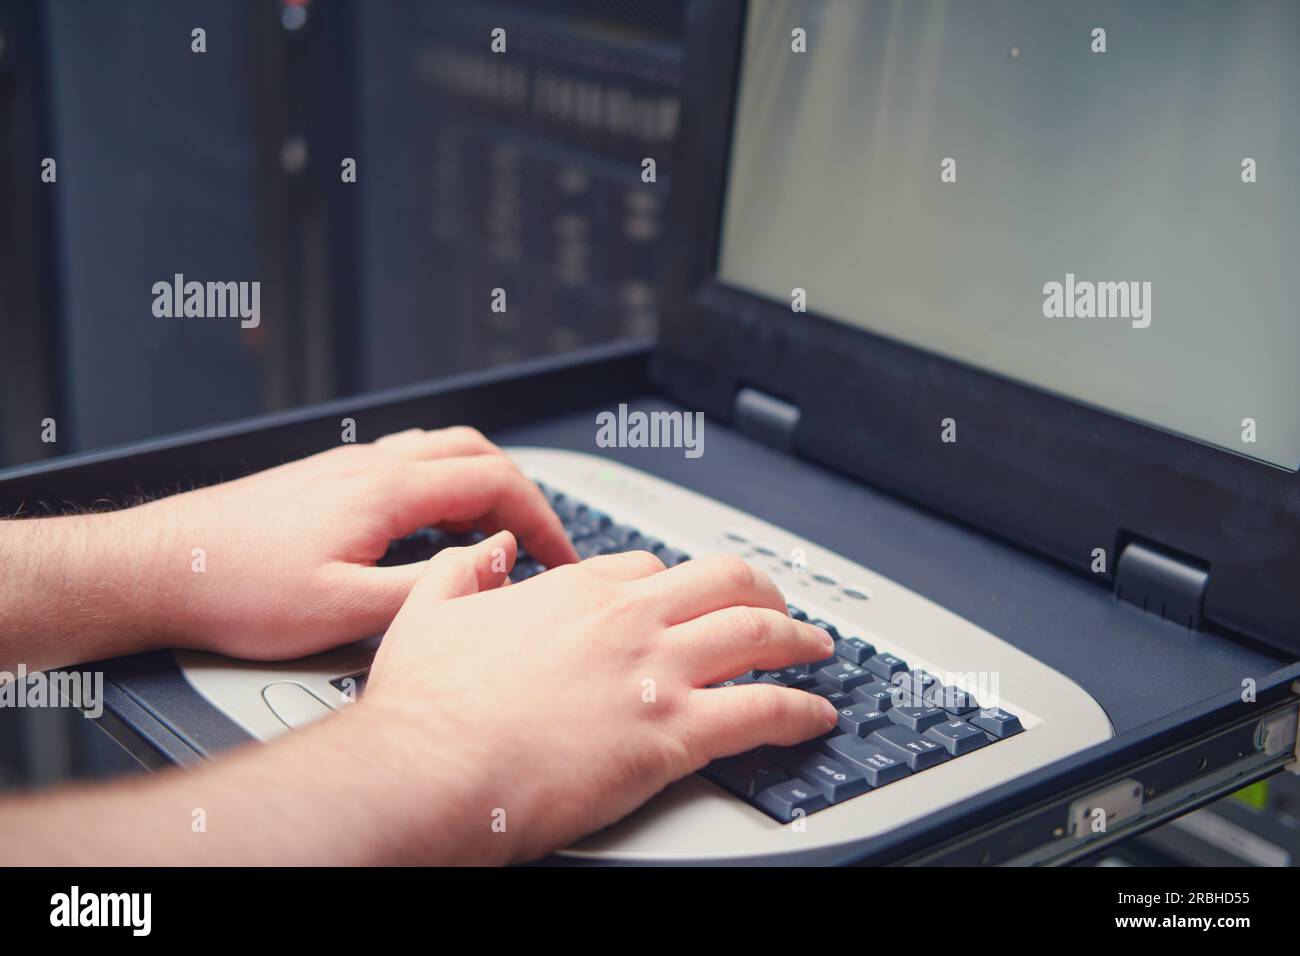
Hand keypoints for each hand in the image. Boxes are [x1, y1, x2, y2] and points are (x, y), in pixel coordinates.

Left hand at [121, 427, 577, 658]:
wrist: (157, 567)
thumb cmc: (236, 588)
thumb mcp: (344, 609)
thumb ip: (432, 583)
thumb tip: (492, 559)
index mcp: (384, 490)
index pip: (495, 481)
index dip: (542, 518)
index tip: (561, 554)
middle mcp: (368, 465)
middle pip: (476, 452)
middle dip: (521, 493)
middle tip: (538, 542)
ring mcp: (344, 465)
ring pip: (440, 449)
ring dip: (483, 482)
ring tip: (495, 532)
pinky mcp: (323, 477)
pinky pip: (405, 460)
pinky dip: (443, 482)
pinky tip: (431, 522)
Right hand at [361, 533, 838, 863]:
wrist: (427, 772)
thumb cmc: (423, 709)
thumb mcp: (427, 611)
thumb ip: (464, 571)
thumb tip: (487, 549)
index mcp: (574, 593)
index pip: (649, 569)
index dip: (677, 584)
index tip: (686, 599)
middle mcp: (626, 622)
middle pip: (724, 583)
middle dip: (761, 592)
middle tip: (777, 608)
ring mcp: (656, 674)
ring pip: (756, 635)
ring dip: (797, 640)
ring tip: (817, 649)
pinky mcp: (673, 736)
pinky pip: (763, 711)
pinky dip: (800, 711)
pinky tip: (815, 715)